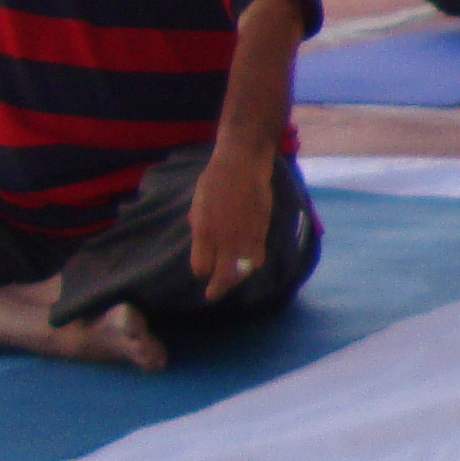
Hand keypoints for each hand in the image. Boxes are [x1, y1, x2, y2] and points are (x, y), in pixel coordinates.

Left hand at [188, 149, 274, 300]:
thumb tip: (202, 241)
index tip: (201, 270)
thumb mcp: (197, 204)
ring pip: (243, 270)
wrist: (244, 165)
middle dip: (218, 288)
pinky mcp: (262, 232)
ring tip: (231, 280)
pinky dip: (251, 265)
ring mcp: (246, 237)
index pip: (201, 267)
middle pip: (224, 276)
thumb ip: (199, 226)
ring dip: (236, 279)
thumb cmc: (214, 180)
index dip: (200, 271)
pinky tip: (247, 265)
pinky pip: (257, 257)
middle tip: (212, 295)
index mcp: (204, 232)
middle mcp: (225, 240)